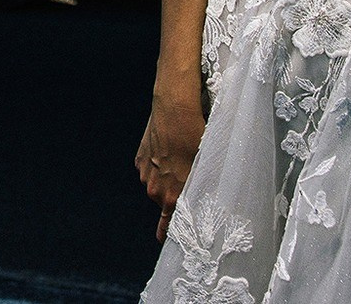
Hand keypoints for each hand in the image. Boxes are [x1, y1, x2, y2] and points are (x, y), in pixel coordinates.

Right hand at [134, 87, 205, 243]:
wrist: (175, 109)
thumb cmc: (196, 139)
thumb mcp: (206, 168)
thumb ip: (203, 190)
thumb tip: (209, 203)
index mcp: (172, 197)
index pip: (167, 227)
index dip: (169, 234)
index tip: (167, 241)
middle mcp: (155, 190)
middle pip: (165, 203)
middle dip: (175, 198)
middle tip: (188, 184)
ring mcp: (145, 173)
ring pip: (158, 185)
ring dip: (168, 179)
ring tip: (181, 163)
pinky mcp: (140, 158)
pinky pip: (151, 170)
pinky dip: (159, 165)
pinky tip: (170, 152)